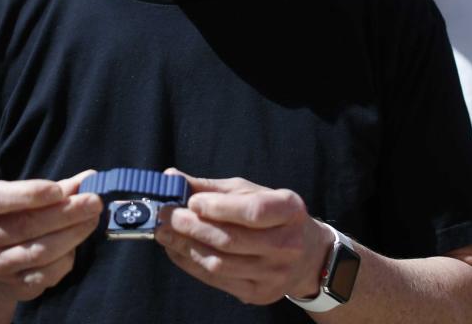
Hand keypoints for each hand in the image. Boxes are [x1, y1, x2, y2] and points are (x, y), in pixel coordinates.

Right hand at [0, 170, 101, 302]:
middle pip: (26, 225)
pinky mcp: (13, 285)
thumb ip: (56, 187)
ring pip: (39, 251)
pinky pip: (46, 273)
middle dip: (65, 212)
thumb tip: (89, 179)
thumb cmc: (12, 216)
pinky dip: (66, 258)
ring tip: (92, 219)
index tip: (60, 190)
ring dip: (72, 234)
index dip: (31, 194)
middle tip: (94, 201)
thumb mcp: (22, 195)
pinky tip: (76, 244)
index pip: (0, 199)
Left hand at [155, 169, 333, 304]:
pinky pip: (217, 281)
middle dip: (192, 227)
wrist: (307, 255)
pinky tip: (176, 250)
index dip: (219, 207)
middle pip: (231, 240)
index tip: (191, 201)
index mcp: (289, 210)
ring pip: (220, 264)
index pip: (253, 211)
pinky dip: (190, 264)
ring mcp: (274, 274)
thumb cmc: (272, 216)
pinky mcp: (259, 294)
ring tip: (165, 232)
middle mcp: (286, 245)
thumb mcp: (250, 192)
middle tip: (166, 215)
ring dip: (185, 247)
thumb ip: (211, 187)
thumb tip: (171, 178)